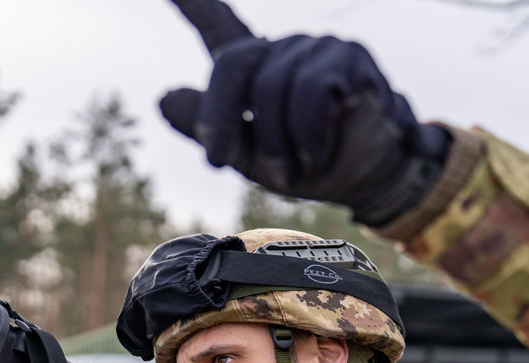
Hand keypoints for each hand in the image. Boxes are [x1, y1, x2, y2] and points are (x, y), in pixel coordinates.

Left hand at [160, 0, 449, 224]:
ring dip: (278, 143)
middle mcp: (281, 48)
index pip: (217, 23)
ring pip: (271, 90)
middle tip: (217, 162)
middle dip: (218, 120)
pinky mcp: (348, 56)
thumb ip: (206, 128)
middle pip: (232, 64)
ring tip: (297, 163)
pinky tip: (317, 150)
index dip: (194, 3)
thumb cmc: (305, 164)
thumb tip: (163, 98)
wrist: (365, 180)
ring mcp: (315, 46)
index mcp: (253, 67)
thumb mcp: (246, 155)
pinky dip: (308, 135)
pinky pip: (311, 93)